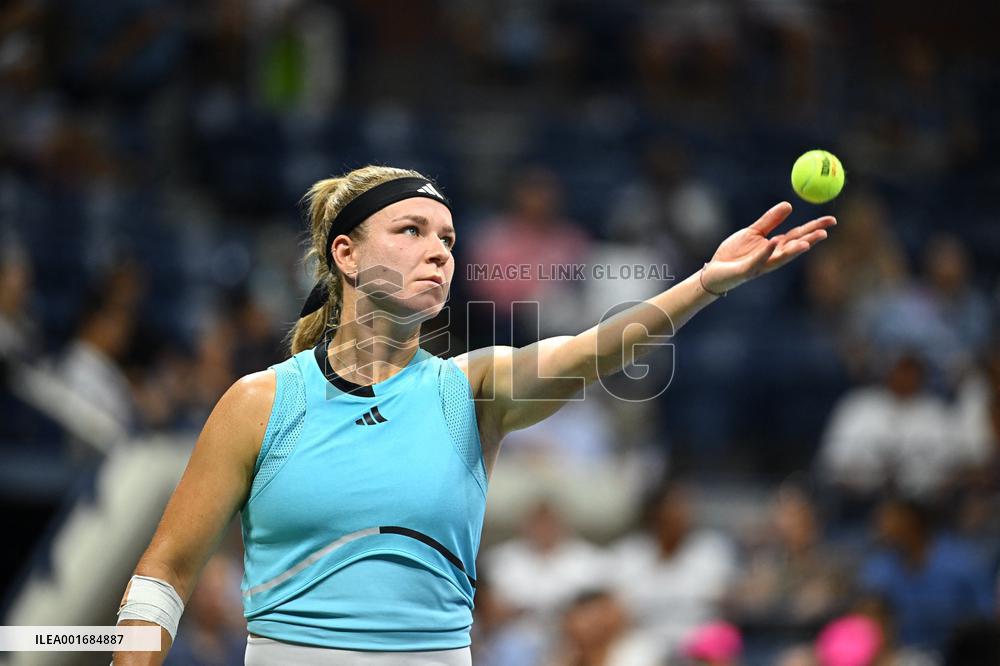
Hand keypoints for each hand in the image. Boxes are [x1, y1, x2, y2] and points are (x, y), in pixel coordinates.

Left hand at [701, 202, 835, 293]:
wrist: (715, 271)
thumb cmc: (734, 253)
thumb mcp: (753, 232)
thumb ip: (770, 221)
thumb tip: (789, 205)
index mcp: (775, 246)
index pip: (799, 235)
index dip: (815, 228)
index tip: (832, 220)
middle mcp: (772, 257)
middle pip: (794, 247)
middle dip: (810, 241)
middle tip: (825, 233)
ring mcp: (761, 265)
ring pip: (781, 258)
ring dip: (794, 250)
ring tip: (807, 243)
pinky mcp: (747, 270)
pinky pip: (759, 260)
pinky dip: (766, 251)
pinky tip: (773, 242)